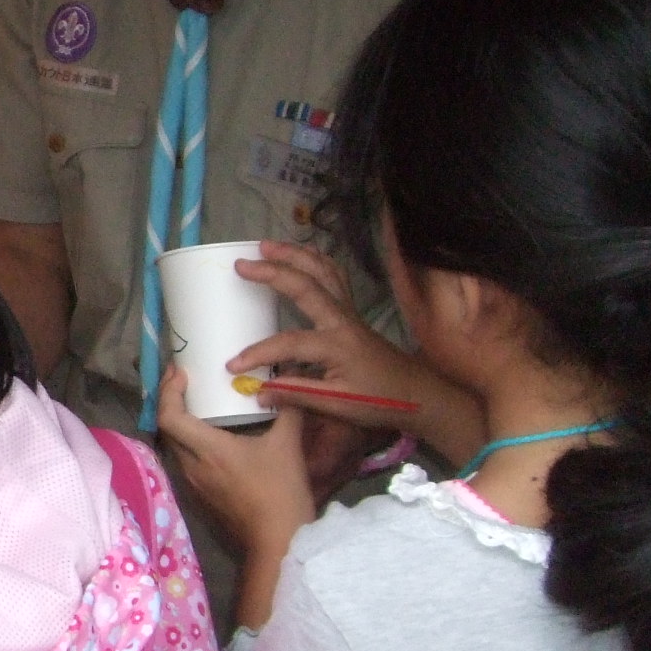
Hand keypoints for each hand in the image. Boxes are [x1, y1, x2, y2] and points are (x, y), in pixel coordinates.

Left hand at [155, 362, 316, 625]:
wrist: (278, 542)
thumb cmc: (281, 492)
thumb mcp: (287, 444)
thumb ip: (287, 408)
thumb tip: (287, 382)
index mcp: (207, 450)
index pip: (169, 416)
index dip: (169, 391)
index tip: (180, 372)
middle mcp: (191, 467)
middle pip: (167, 429)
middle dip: (170, 401)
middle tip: (185, 381)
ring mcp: (193, 485)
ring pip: (175, 447)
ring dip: (179, 424)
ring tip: (196, 404)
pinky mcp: (201, 498)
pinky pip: (186, 462)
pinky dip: (190, 443)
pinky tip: (210, 437)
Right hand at [222, 240, 483, 465]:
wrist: (417, 393)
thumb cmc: (379, 400)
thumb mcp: (338, 405)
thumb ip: (296, 394)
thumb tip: (257, 390)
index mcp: (337, 344)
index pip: (289, 342)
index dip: (259, 352)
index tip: (232, 365)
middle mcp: (342, 320)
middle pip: (307, 285)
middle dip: (273, 271)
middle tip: (242, 263)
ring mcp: (349, 312)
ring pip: (323, 271)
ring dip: (295, 254)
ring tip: (266, 245)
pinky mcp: (352, 312)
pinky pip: (334, 276)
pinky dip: (316, 261)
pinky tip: (300, 255)